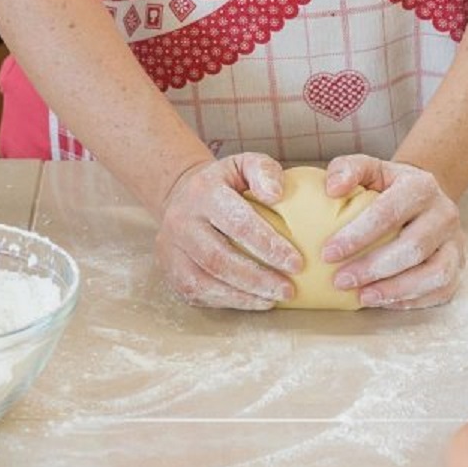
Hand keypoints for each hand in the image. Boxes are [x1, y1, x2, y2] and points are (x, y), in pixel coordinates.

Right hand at [155, 153, 303, 309]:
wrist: (182, 195)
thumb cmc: (225, 184)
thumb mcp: (244, 165)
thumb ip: (264, 171)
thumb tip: (277, 194)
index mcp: (203, 192)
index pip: (237, 222)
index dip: (268, 245)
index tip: (296, 262)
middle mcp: (182, 221)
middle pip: (219, 257)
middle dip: (258, 278)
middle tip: (288, 289)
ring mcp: (172, 248)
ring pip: (206, 280)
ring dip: (245, 295)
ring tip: (275, 298)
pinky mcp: (171, 270)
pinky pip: (198, 292)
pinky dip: (230, 301)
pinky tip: (254, 300)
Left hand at [320, 155, 464, 308]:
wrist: (425, 195)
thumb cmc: (389, 185)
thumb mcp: (370, 168)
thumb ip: (347, 169)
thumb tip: (332, 188)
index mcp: (421, 186)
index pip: (389, 213)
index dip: (358, 235)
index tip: (328, 253)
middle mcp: (445, 214)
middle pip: (412, 247)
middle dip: (373, 268)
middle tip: (340, 281)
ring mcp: (455, 243)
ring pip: (433, 274)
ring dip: (395, 290)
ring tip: (362, 297)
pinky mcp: (458, 266)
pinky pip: (441, 290)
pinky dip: (412, 300)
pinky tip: (383, 300)